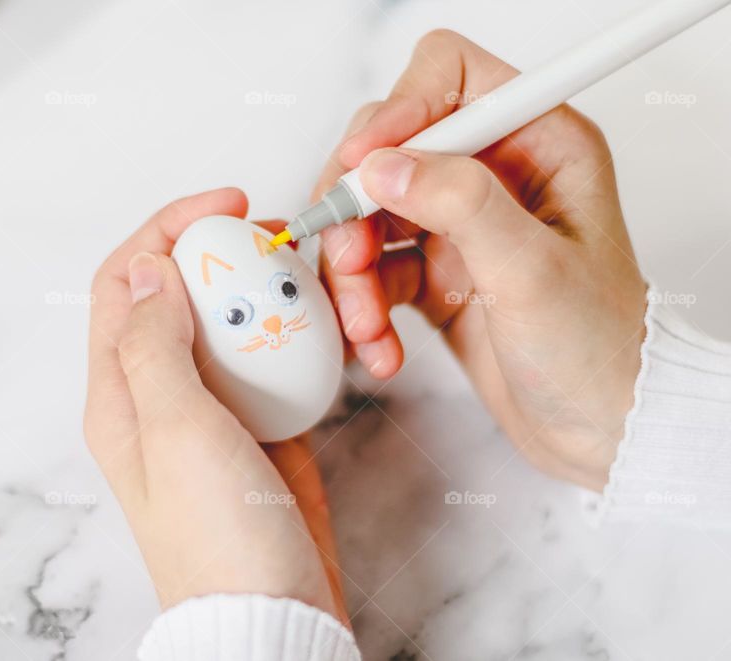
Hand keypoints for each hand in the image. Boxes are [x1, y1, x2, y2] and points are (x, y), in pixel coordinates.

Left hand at [84, 188, 343, 619]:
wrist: (271, 612)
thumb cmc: (215, 536)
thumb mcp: (174, 431)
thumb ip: (154, 345)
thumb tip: (151, 268)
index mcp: (120, 392)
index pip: (126, 281)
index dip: (167, 228)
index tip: (224, 206)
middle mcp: (159, 393)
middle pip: (179, 293)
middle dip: (219, 250)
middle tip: (274, 234)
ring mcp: (212, 409)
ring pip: (230, 322)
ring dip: (261, 287)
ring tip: (306, 270)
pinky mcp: (259, 425)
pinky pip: (271, 360)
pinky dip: (293, 332)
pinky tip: (326, 321)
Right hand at [316, 30, 646, 490]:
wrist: (601, 428)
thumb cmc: (598, 349)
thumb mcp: (532, 270)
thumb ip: (459, 203)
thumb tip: (383, 165)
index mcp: (538, 144)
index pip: (448, 78)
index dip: (398, 111)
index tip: (364, 166)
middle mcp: (494, 175)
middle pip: (389, 150)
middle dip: (356, 208)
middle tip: (349, 258)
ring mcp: (460, 225)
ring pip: (369, 215)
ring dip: (352, 272)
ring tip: (366, 324)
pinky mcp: (435, 272)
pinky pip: (374, 272)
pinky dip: (364, 308)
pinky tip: (379, 346)